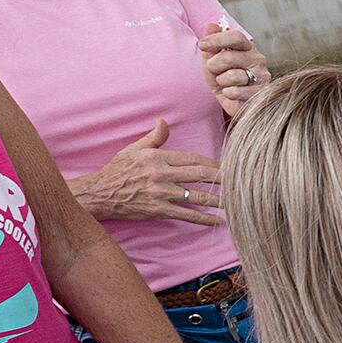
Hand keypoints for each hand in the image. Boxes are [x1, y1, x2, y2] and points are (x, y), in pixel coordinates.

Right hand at [78, 120, 225, 224]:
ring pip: (197, 196)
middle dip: (222, 178)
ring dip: (219, 199)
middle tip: (240, 181)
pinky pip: (187, 214)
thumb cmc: (117, 170)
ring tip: (236, 201)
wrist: (100, 194)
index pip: (193, 158)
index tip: (228, 166)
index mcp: (158, 157)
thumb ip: (153, 137)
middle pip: (200, 174)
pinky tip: (219, 221)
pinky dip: (205, 219)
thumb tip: (163, 121)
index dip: (213, 163)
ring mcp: (161, 193)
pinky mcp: (159, 210)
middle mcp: (162, 174)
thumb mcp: (134, 149)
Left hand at [199, 22, 268, 118]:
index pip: (236, 36)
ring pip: (233, 75)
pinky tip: (231, 93)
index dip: (217, 39)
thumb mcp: (212, 61)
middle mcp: (258, 59)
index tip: (201, 45)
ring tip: (225, 84)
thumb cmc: (223, 80)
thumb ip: (212, 44)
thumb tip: (212, 25)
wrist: (234, 104)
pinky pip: (237, 91)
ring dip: (221, 81)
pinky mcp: (261, 93)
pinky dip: (228, 93)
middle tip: (213, 71)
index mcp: (247, 47)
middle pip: (229, 56)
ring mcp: (262, 76)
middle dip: (213, 65)